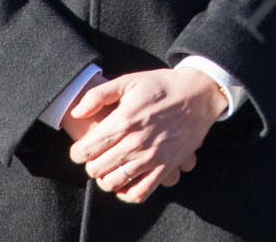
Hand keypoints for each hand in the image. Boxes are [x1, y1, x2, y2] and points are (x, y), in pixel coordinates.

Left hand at [68, 67, 227, 205]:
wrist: (199, 92)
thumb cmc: (162, 86)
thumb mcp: (129, 81)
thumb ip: (98, 95)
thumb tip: (77, 113)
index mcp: (123, 121)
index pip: (84, 151)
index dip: (78, 152)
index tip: (83, 148)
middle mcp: (134, 143)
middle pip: (95, 169)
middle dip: (91, 164)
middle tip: (98, 156)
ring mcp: (151, 158)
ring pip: (113, 183)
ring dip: (106, 178)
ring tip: (110, 167)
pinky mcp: (165, 167)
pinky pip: (139, 193)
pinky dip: (127, 193)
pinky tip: (125, 183)